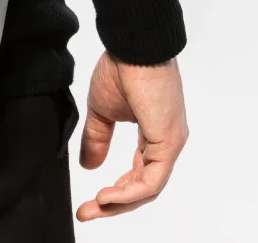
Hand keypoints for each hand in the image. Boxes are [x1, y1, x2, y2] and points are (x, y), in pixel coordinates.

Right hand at [76, 50, 187, 221]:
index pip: (137, 173)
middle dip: (114, 203)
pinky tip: (108, 196)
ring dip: (120, 201)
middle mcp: (165, 142)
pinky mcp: (168, 142)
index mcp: (153, 134)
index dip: (114, 190)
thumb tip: (90, 166)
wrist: (133, 46)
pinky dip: (130, 191)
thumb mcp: (102, 110)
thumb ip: (97, 138)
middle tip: (88, 212)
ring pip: (148, 187)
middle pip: (143, 186)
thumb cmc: (122, 67)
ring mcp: (170, 143)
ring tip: (95, 207)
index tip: (88, 201)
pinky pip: (152, 179)